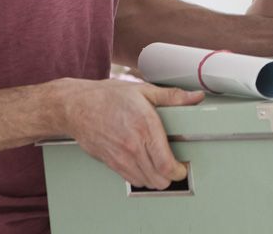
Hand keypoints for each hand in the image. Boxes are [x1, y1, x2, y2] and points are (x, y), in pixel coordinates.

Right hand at [59, 78, 202, 188]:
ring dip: (155, 178)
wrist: (76, 106)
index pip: (166, 164)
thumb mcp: (143, 90)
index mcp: (145, 126)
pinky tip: (143, 165)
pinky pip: (131, 180)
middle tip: (174, 165)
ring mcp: (120, 157)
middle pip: (158, 179)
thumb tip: (195, 97)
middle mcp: (133, 145)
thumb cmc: (108, 97)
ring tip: (159, 165)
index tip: (183, 166)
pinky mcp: (110, 163)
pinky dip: (141, 177)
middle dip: (170, 176)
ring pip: (145, 182)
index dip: (179, 171)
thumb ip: (172, 96)